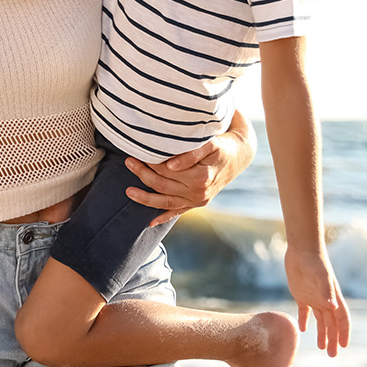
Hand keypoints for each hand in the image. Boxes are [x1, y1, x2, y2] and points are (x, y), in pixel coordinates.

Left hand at [123, 125, 253, 225]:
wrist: (239, 155)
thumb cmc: (222, 145)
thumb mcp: (210, 144)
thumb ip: (191, 154)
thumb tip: (170, 165)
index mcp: (200, 178)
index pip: (166, 170)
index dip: (150, 161)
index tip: (138, 151)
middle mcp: (199, 193)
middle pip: (162, 185)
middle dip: (142, 174)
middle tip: (128, 161)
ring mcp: (197, 200)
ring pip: (165, 202)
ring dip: (145, 198)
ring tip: (128, 191)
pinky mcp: (197, 203)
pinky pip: (177, 212)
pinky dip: (163, 217)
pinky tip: (150, 222)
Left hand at [286, 247, 350, 356]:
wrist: (301, 251)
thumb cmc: (314, 262)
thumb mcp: (321, 277)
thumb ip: (326, 292)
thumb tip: (333, 308)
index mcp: (334, 298)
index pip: (342, 320)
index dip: (344, 333)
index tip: (343, 346)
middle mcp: (326, 300)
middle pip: (332, 324)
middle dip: (333, 339)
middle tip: (333, 355)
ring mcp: (314, 298)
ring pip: (320, 321)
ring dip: (322, 334)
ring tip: (321, 348)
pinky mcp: (301, 295)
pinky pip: (305, 312)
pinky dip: (305, 321)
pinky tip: (303, 330)